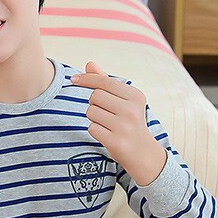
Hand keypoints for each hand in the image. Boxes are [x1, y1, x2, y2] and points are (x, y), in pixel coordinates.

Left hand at [72, 61, 166, 185]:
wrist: (143, 152)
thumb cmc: (129, 122)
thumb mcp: (124, 100)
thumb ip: (106, 82)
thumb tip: (89, 64)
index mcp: (135, 95)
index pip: (103, 81)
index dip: (86, 79)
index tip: (74, 79)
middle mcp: (131, 109)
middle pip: (94, 97)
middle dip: (94, 104)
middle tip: (105, 113)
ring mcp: (124, 126)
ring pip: (91, 112)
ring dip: (94, 118)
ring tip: (108, 124)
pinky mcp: (115, 140)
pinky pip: (92, 128)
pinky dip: (95, 130)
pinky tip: (107, 134)